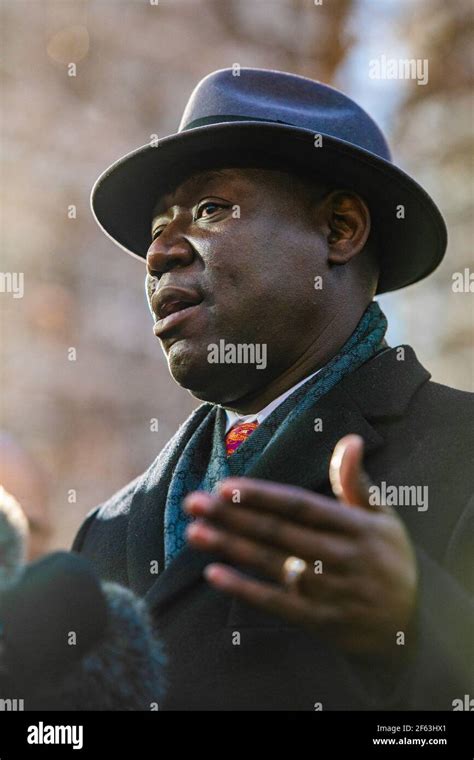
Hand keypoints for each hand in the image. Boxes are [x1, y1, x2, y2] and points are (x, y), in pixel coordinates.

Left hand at [184, 435, 417, 654]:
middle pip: (276, 532)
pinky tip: (214, 573)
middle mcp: (339, 557)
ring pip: (270, 564)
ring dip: (230, 547)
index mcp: (354, 527)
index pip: (299, 506)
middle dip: (232, 516)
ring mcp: (327, 591)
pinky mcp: (317, 620)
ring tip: (194, 531)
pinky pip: (275, 603)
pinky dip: (244, 589)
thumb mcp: (383, 518)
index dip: (261, 496)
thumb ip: (357, 482)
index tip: (225, 485)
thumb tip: (351, 440)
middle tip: (193, 503)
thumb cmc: (389, 559)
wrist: (408, 625)